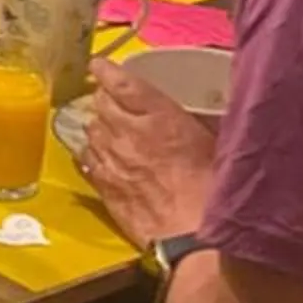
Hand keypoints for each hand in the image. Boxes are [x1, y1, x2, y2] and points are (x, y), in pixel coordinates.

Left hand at [80, 66, 217, 249]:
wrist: (195, 236)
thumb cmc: (215, 190)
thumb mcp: (214, 144)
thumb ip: (194, 123)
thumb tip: (194, 114)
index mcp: (159, 116)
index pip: (122, 83)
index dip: (107, 71)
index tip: (100, 66)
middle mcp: (128, 133)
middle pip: (100, 104)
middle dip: (104, 99)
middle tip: (111, 101)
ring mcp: (112, 160)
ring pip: (91, 130)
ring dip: (98, 126)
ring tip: (107, 129)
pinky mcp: (105, 187)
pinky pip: (87, 161)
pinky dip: (91, 154)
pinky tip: (98, 156)